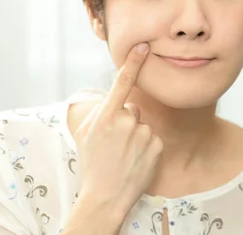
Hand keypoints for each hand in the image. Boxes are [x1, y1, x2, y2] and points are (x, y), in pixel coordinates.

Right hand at [73, 43, 162, 219]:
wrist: (106, 196)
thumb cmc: (93, 163)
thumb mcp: (86, 134)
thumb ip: (101, 112)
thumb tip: (115, 99)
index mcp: (106, 116)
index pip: (122, 83)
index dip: (134, 62)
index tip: (144, 45)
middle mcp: (126, 122)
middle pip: (132, 109)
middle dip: (126, 121)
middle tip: (115, 144)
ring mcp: (143, 134)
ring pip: (142, 124)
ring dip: (136, 135)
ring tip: (124, 155)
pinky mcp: (156, 146)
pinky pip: (153, 137)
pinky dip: (147, 147)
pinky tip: (136, 160)